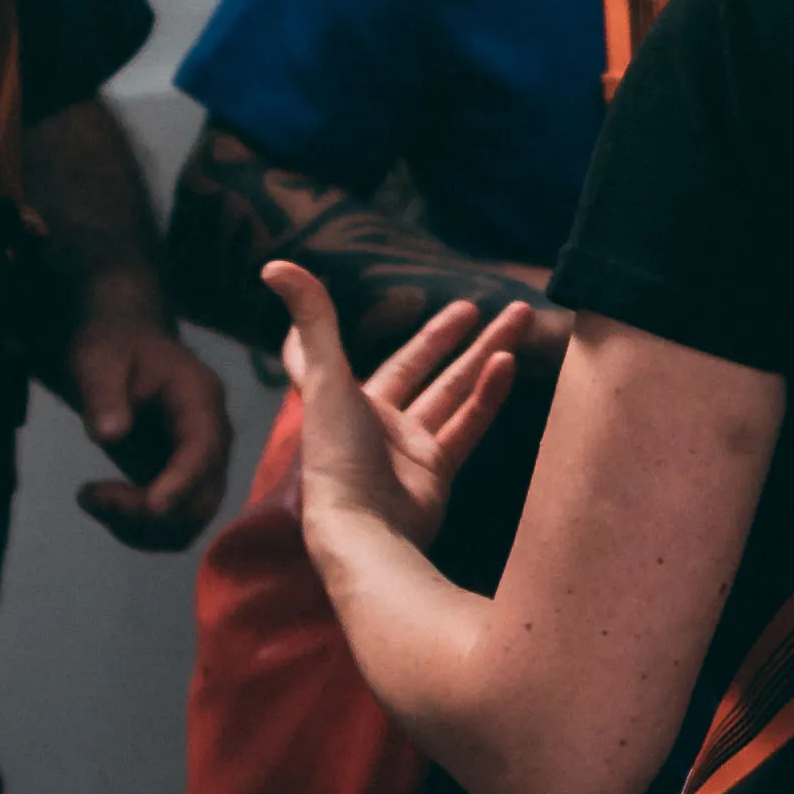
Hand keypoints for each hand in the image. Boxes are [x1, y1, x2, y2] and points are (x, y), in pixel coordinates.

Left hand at [67, 295, 232, 551]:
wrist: (123, 346)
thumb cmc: (113, 346)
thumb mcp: (98, 359)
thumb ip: (103, 393)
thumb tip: (109, 434)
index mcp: (200, 400)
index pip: (204, 450)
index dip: (183, 483)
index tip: (150, 507)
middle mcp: (212, 439)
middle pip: (203, 497)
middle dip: (149, 512)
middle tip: (91, 495)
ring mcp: (200, 465)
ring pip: (189, 521)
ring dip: (140, 527)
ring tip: (90, 499)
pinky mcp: (181, 484)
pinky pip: (173, 525)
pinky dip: (138, 529)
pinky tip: (102, 505)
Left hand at [265, 269, 531, 556]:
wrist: (366, 530)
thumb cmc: (337, 456)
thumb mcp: (325, 378)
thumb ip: (314, 320)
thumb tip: (275, 263)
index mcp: (338, 399)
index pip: (329, 355)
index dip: (326, 328)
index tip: (326, 300)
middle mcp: (373, 422)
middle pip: (415, 368)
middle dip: (446, 336)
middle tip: (476, 307)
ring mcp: (408, 448)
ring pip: (452, 391)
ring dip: (483, 354)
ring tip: (519, 319)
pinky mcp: (437, 471)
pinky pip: (467, 424)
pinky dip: (488, 395)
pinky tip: (508, 364)